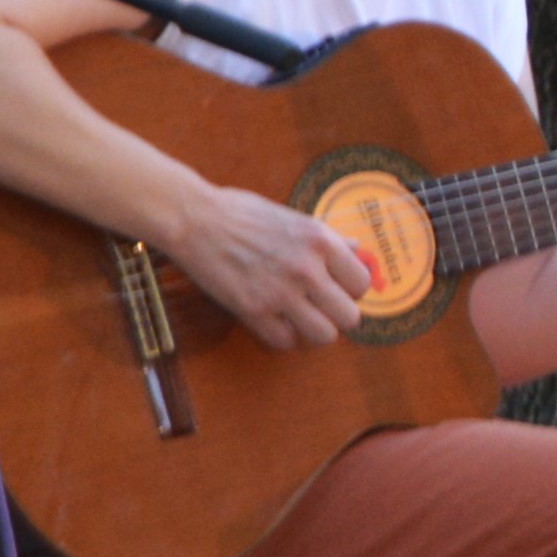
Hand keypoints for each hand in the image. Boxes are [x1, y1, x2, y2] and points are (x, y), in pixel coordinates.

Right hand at [169, 179, 376, 352]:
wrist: (195, 219)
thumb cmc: (243, 214)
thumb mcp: (293, 217)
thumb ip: (327, 238)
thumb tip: (358, 248)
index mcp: (320, 241)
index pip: (362, 283)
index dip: (350, 290)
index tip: (335, 288)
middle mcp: (307, 268)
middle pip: (350, 317)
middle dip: (336, 315)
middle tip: (319, 307)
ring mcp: (280, 292)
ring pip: (323, 336)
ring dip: (312, 330)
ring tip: (299, 317)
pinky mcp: (253, 310)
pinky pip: (285, 342)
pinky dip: (280, 335)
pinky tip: (272, 320)